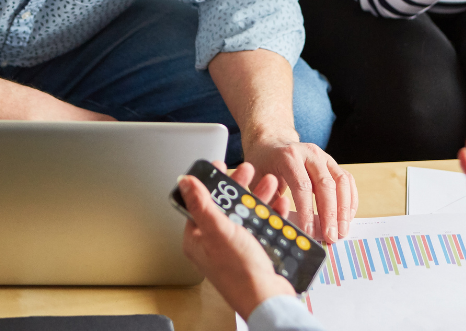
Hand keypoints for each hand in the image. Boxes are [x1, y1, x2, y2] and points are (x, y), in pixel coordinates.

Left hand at [180, 161, 294, 318]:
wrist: (268, 299)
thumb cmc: (241, 273)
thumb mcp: (219, 231)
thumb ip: (202, 205)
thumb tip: (185, 182)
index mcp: (199, 238)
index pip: (201, 202)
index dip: (212, 182)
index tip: (221, 165)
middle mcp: (215, 242)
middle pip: (226, 205)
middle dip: (240, 186)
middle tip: (249, 170)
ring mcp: (236, 246)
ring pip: (246, 213)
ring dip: (259, 197)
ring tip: (270, 183)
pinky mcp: (254, 251)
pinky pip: (261, 226)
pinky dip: (271, 214)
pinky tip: (280, 205)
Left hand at [243, 137, 356, 242]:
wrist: (272, 141)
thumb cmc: (263, 163)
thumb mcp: (257, 180)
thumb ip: (269, 200)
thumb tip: (283, 225)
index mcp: (289, 156)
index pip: (302, 186)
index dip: (307, 211)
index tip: (309, 232)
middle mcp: (310, 153)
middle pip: (326, 184)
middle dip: (330, 214)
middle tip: (331, 237)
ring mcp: (324, 156)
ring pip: (341, 181)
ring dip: (344, 209)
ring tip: (342, 231)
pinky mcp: (332, 162)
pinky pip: (347, 180)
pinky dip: (350, 199)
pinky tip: (347, 217)